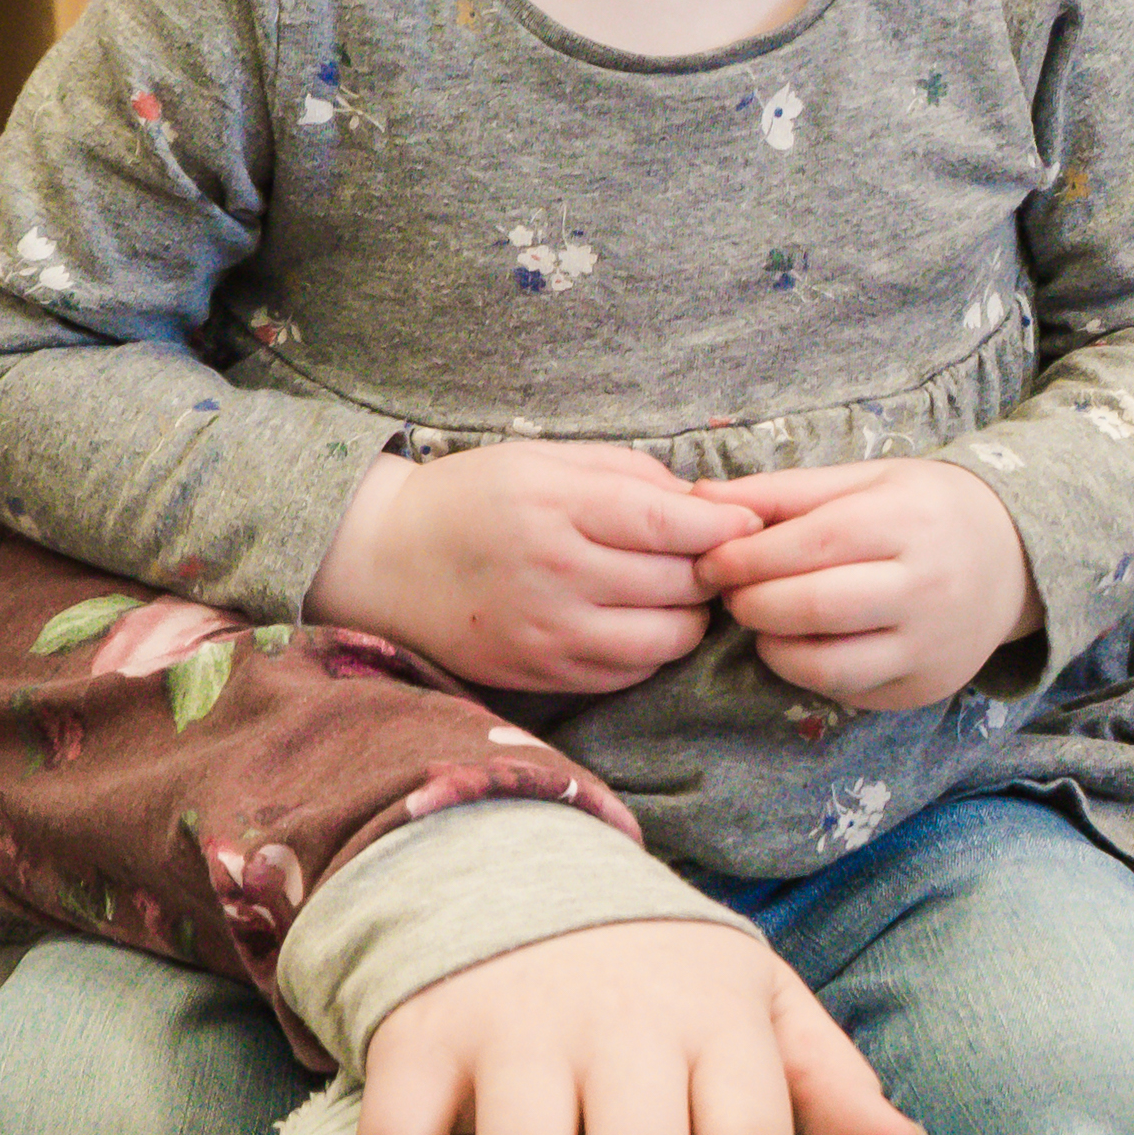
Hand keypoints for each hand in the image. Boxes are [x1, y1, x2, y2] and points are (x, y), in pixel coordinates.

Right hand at [307, 441, 751, 695]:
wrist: (383, 559)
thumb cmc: (474, 497)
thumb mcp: (547, 459)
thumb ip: (632, 476)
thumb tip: (711, 505)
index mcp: (557, 507)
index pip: (673, 526)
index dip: (726, 528)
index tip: (750, 524)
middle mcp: (554, 574)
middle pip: (680, 585)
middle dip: (712, 572)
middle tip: (712, 558)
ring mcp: (546, 633)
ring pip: (665, 640)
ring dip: (688, 617)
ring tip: (675, 592)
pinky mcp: (539, 675)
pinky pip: (629, 674)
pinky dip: (650, 651)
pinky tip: (636, 621)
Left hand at [694, 456, 1042, 713]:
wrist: (1016, 558)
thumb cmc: (927, 510)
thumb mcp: (865, 481)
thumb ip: (783, 492)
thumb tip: (698, 500)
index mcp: (911, 522)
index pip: (813, 544)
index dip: (748, 557)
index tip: (712, 561)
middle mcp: (929, 587)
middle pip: (815, 606)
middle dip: (752, 603)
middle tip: (731, 593)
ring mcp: (931, 645)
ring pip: (826, 662)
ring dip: (772, 644)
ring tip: (764, 619)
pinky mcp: (925, 686)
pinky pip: (846, 689)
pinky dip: (806, 669)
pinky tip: (802, 641)